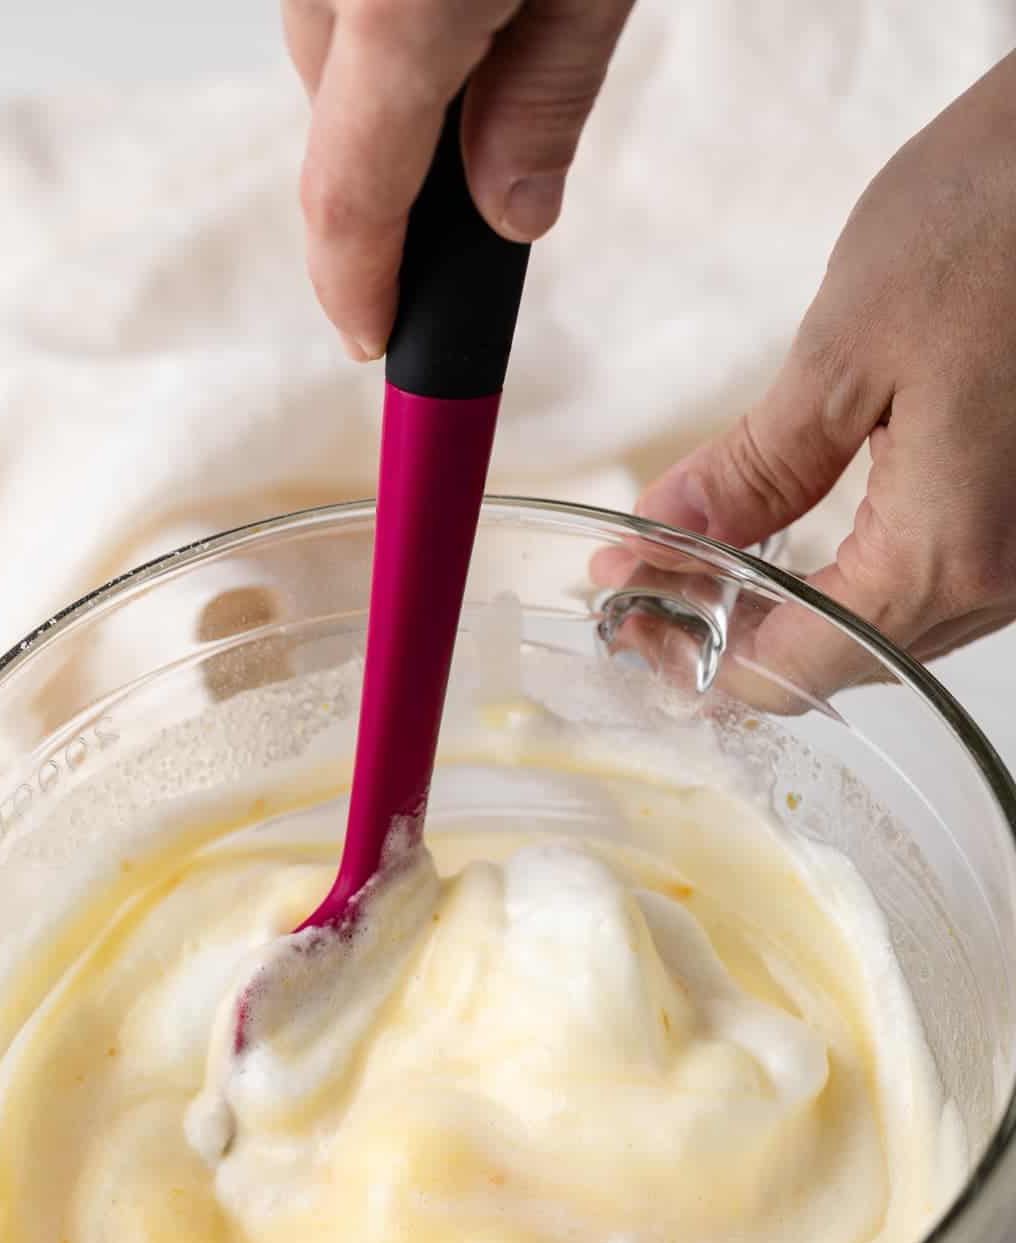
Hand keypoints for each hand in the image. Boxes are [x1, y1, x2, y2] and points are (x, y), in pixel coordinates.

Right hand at [284, 0, 634, 358]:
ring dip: (391, 82)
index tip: (373, 341)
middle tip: (491, 168)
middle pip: (336, 128)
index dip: (355, 290)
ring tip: (493, 39)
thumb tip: (512, 212)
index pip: (350, 198)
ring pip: (329, 54)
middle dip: (399, 176)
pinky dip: (382, 15)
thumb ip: (546, 92)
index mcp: (395, 9)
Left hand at [619, 51, 1015, 696]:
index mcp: (947, 555)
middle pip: (839, 664)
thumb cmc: (1001, 218)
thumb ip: (753, 470)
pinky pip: (939, 582)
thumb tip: (666, 535)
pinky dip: (860, 576)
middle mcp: (1006, 581)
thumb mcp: (846, 350)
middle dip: (732, 633)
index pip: (790, 668)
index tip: (621, 601)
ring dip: (796, 610)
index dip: (690, 652)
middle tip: (645, 575)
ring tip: (706, 559)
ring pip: (892, 632)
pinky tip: (805, 537)